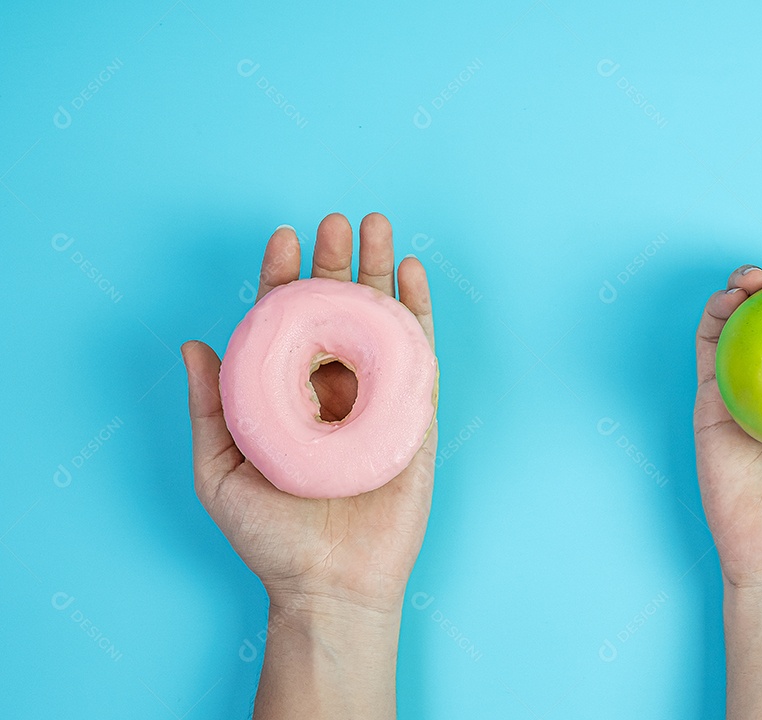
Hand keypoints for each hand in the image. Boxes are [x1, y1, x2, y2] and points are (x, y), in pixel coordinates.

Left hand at [181, 212, 436, 614]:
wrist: (330, 585)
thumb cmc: (271, 537)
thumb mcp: (220, 471)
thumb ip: (210, 407)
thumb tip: (194, 342)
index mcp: (287, 396)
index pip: (287, 322)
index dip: (284, 277)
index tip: (282, 237)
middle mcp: (333, 389)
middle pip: (337, 310)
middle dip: (337, 261)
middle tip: (337, 220)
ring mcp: (377, 399)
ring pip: (380, 321)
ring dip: (380, 271)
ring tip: (379, 225)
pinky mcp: (414, 415)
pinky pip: (419, 354)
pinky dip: (417, 312)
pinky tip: (413, 275)